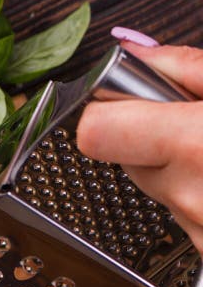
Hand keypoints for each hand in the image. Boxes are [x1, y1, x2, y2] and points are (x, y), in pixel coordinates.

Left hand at [77, 36, 202, 251]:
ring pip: (151, 189)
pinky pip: (178, 217)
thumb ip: (186, 68)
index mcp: (197, 146)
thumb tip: (133, 52)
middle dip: (147, 138)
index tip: (121, 102)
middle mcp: (190, 197)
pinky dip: (194, 198)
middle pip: (120, 159)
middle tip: (190, 127)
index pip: (94, 132)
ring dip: (174, 170)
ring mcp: (197, 233)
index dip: (103, 111)